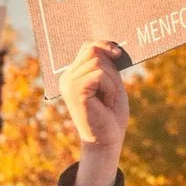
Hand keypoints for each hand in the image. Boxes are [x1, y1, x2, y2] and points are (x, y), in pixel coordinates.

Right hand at [60, 42, 129, 185]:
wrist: (107, 140)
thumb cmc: (111, 114)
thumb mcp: (111, 83)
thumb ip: (107, 64)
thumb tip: (110, 47)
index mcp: (73, 74)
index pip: (88, 46)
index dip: (105, 46)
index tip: (118, 54)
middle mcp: (66, 77)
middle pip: (93, 51)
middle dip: (111, 68)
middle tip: (111, 91)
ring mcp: (68, 83)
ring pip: (98, 62)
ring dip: (112, 82)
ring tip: (107, 99)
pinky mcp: (74, 90)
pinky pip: (100, 75)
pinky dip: (110, 89)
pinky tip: (106, 103)